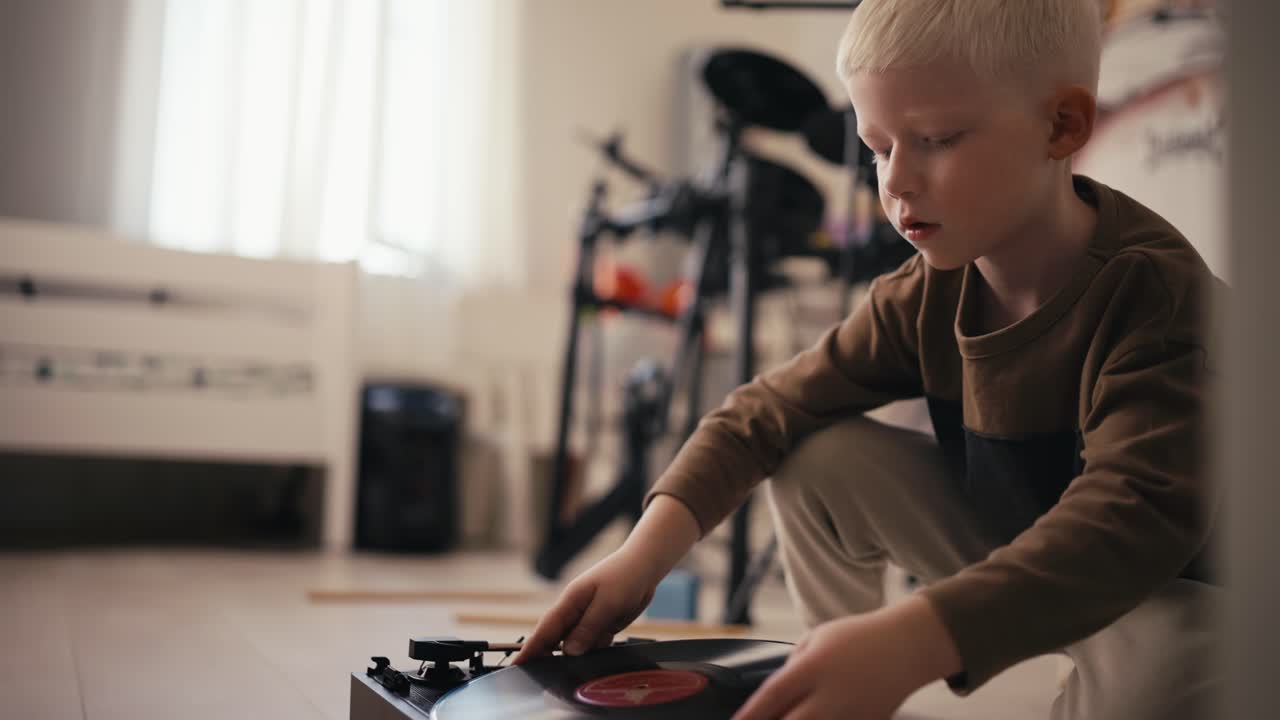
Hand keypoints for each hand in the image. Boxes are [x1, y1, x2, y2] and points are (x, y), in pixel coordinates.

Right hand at [514, 495, 699, 664]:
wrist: (645, 566)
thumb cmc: (624, 575)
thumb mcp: (607, 603)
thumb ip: (588, 628)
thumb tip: (568, 651)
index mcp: (570, 602)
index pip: (544, 630)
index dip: (530, 649)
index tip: (516, 665)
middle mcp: (575, 612)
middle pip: (556, 641)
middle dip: (548, 659)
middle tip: (542, 680)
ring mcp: (588, 618)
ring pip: (574, 645)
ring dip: (573, 658)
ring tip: (569, 674)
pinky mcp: (602, 624)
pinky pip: (592, 644)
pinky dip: (592, 653)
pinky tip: (594, 661)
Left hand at [732, 595, 961, 719]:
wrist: (907, 646)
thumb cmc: (859, 637)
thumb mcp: (818, 637)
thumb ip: (794, 664)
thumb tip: (776, 694)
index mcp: (814, 666)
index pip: (773, 696)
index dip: (750, 715)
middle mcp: (831, 694)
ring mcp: (851, 714)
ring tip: (783, 718)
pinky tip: (814, 717)